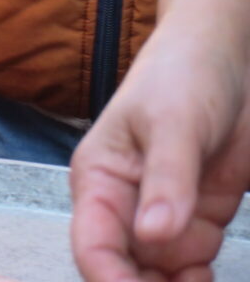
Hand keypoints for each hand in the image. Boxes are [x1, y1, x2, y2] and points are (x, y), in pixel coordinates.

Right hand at [70, 25, 249, 281]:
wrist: (226, 58)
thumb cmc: (182, 76)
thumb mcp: (173, 124)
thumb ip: (166, 180)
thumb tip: (151, 237)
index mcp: (99, 178)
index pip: (92, 245)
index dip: (110, 280)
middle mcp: (122, 202)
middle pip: (123, 267)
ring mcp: (160, 213)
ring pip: (157, 274)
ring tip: (199, 281)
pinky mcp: (194, 217)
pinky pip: (190, 265)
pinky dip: (197, 280)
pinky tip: (208, 278)